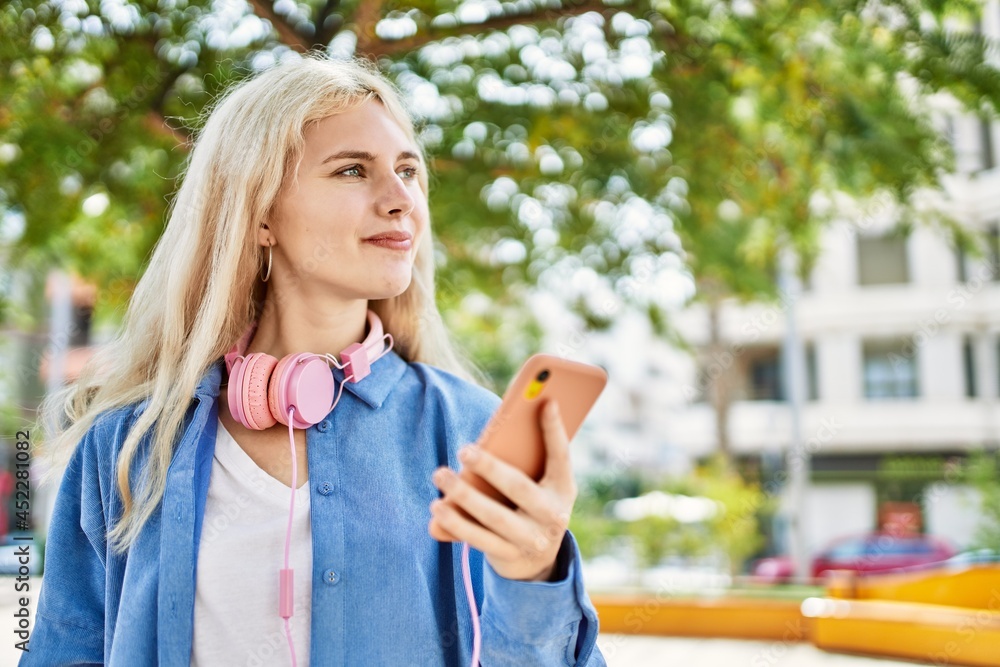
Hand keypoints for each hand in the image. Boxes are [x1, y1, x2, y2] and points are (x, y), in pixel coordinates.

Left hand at [428, 400, 577, 581]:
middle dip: (490, 468)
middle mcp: (553, 515)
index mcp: (564, 489)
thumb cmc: (532, 504)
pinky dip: (456, 523)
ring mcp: (532, 539)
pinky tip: (437, 508)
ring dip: (463, 496)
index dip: (555, 430)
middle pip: (518, 487)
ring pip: (494, 517)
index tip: (546, 402)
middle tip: (463, 450)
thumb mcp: (541, 485)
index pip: (561, 456)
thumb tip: (490, 438)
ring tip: (440, 475)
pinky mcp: (509, 556)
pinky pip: (479, 540)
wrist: (538, 560)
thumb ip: (526, 463)